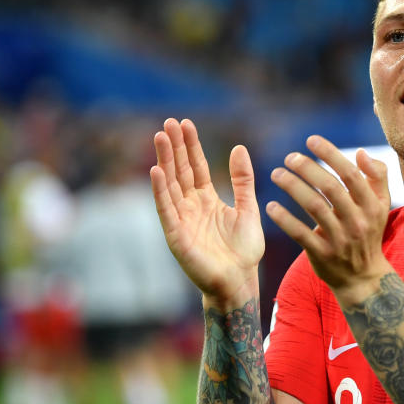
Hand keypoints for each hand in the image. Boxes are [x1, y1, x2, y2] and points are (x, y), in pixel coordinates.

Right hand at [150, 118, 263, 306]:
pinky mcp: (176, 235)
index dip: (190, 146)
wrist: (239, 281)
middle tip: (168, 122)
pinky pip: (166, 210)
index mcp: (207, 199)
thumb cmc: (244, 250)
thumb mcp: (248, 208)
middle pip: (180, 171)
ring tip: (160, 137)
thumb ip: (243, 180)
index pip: (196, 167)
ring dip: (164, 161)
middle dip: (174, 147)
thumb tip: (239, 147)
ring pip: (170, 185)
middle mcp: (191, 206)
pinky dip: (160, 191)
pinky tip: (156, 171)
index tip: (185, 123)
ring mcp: (181, 220)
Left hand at [266, 136, 391, 304]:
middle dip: (308, 168)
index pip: (350, 174)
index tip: (310, 140)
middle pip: (331, 188)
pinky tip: (270, 206)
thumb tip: (361, 153)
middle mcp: (358, 221)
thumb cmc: (368, 232)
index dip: (330, 154)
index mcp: (372, 205)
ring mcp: (340, 239)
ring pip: (314, 207)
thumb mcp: (381, 205)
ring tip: (276, 174)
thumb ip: (377, 176)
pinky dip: (284, 219)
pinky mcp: (323, 255)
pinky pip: (300, 234)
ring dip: (292, 187)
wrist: (363, 277)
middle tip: (289, 157)